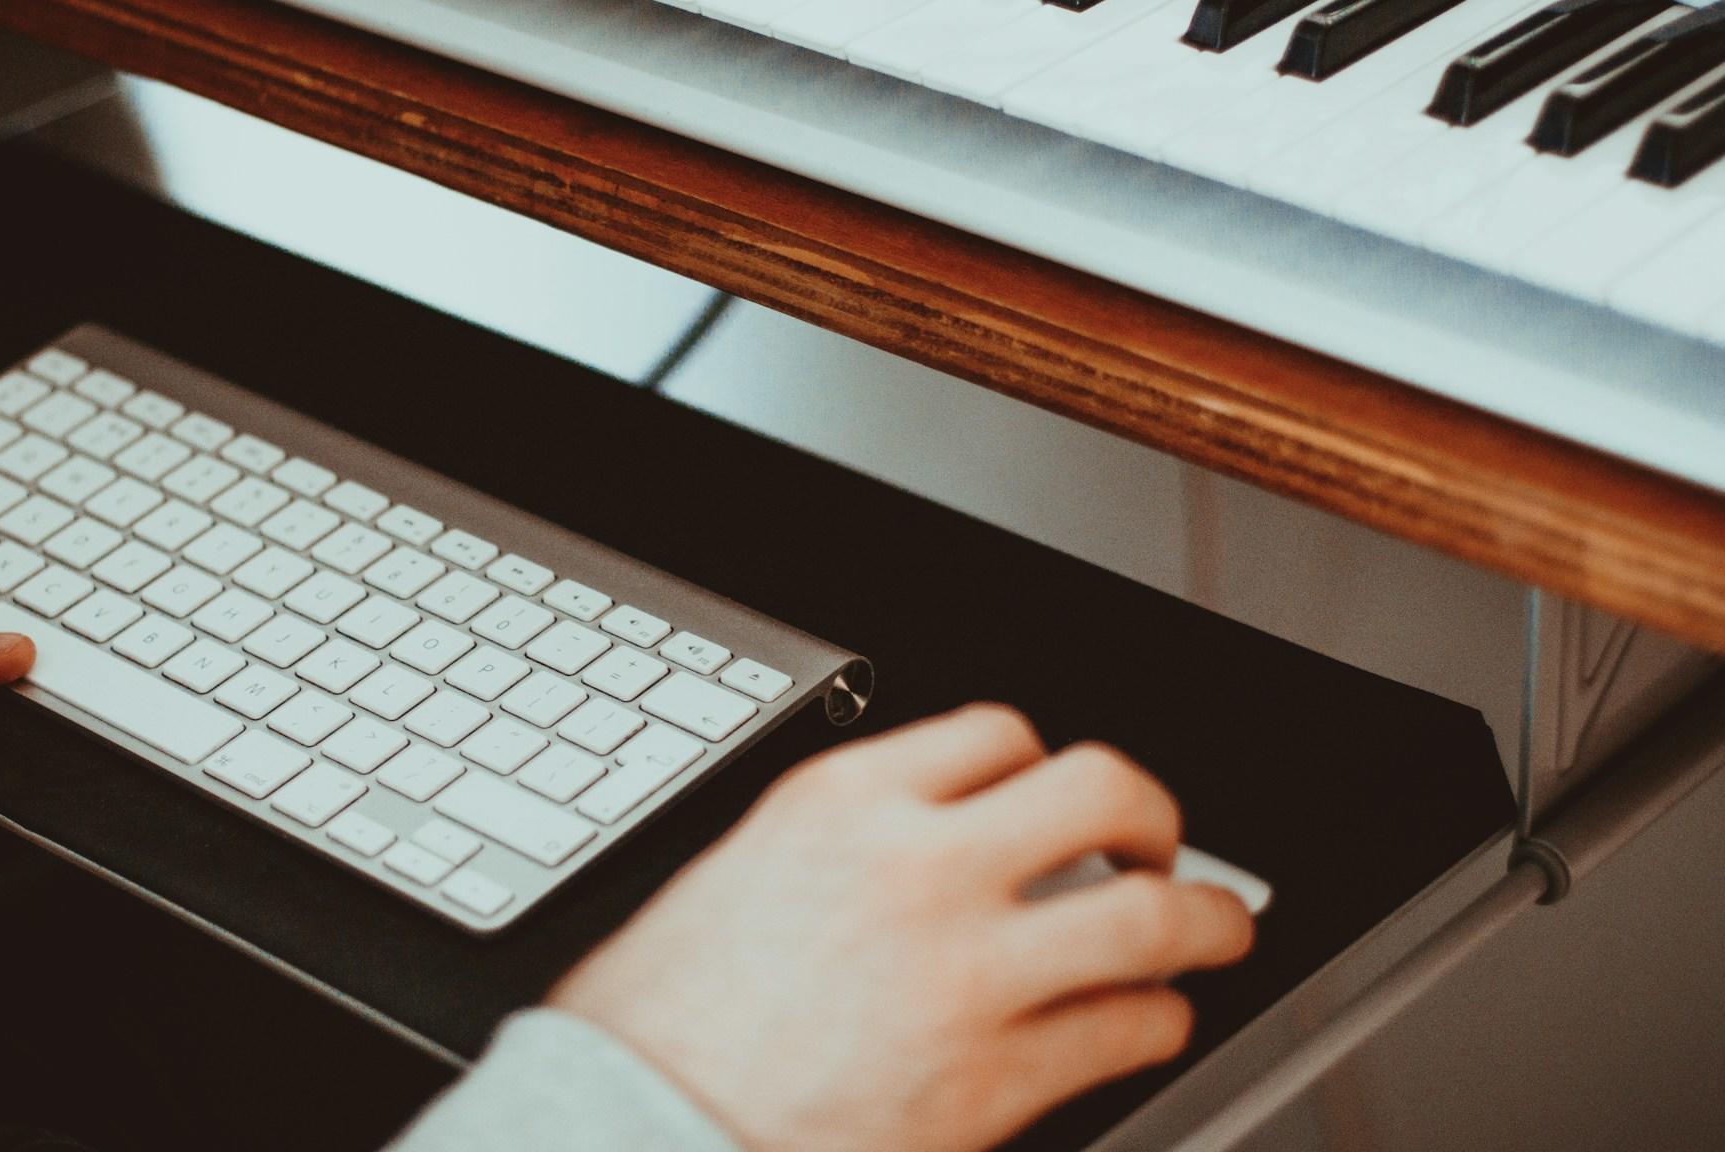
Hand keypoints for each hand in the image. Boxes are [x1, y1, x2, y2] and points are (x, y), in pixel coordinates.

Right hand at [549, 704, 1253, 1151]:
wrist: (628, 1123)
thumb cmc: (655, 1024)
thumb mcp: (737, 876)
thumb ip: (840, 843)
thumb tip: (912, 842)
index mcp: (842, 804)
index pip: (996, 733)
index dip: (1047, 765)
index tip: (1058, 794)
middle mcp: (916, 867)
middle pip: (1098, 788)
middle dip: (1153, 814)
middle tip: (1159, 844)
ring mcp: (964, 972)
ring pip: (1145, 914)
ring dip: (1206, 920)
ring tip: (1219, 929)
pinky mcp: (993, 1080)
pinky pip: (1127, 1028)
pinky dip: (1160, 1022)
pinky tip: (1152, 1024)